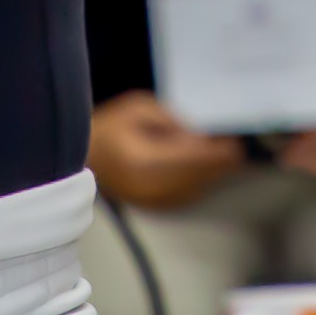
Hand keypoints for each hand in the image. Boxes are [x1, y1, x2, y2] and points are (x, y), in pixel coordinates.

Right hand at [88, 91, 243, 210]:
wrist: (81, 159)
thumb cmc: (109, 128)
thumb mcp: (139, 109)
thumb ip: (172, 120)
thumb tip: (202, 135)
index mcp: (147, 161)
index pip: (196, 159)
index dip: (220, 150)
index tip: (234, 137)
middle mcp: (154, 187)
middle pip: (202, 175)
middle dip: (220, 159)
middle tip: (232, 141)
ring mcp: (155, 200)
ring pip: (199, 186)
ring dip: (212, 169)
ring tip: (222, 150)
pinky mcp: (156, 206)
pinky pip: (189, 192)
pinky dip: (200, 178)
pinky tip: (205, 165)